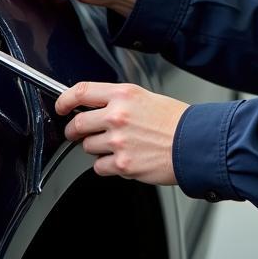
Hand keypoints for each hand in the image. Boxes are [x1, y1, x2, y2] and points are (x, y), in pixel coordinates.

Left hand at [56, 82, 188, 184]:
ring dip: (97, 148)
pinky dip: (108, 166)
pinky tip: (125, 159)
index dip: (64, 100)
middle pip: (78, 124)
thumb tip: (97, 108)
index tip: (61, 106)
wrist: (195, 143)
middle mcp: (117, 116)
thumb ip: (119, 102)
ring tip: (120, 146)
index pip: (81, 92)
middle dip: (75, 131)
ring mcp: (118, 141)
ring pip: (88, 147)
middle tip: (80, 133)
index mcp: (124, 95)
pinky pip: (99, 167)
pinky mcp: (122, 164)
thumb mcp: (147, 98)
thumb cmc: (177, 122)